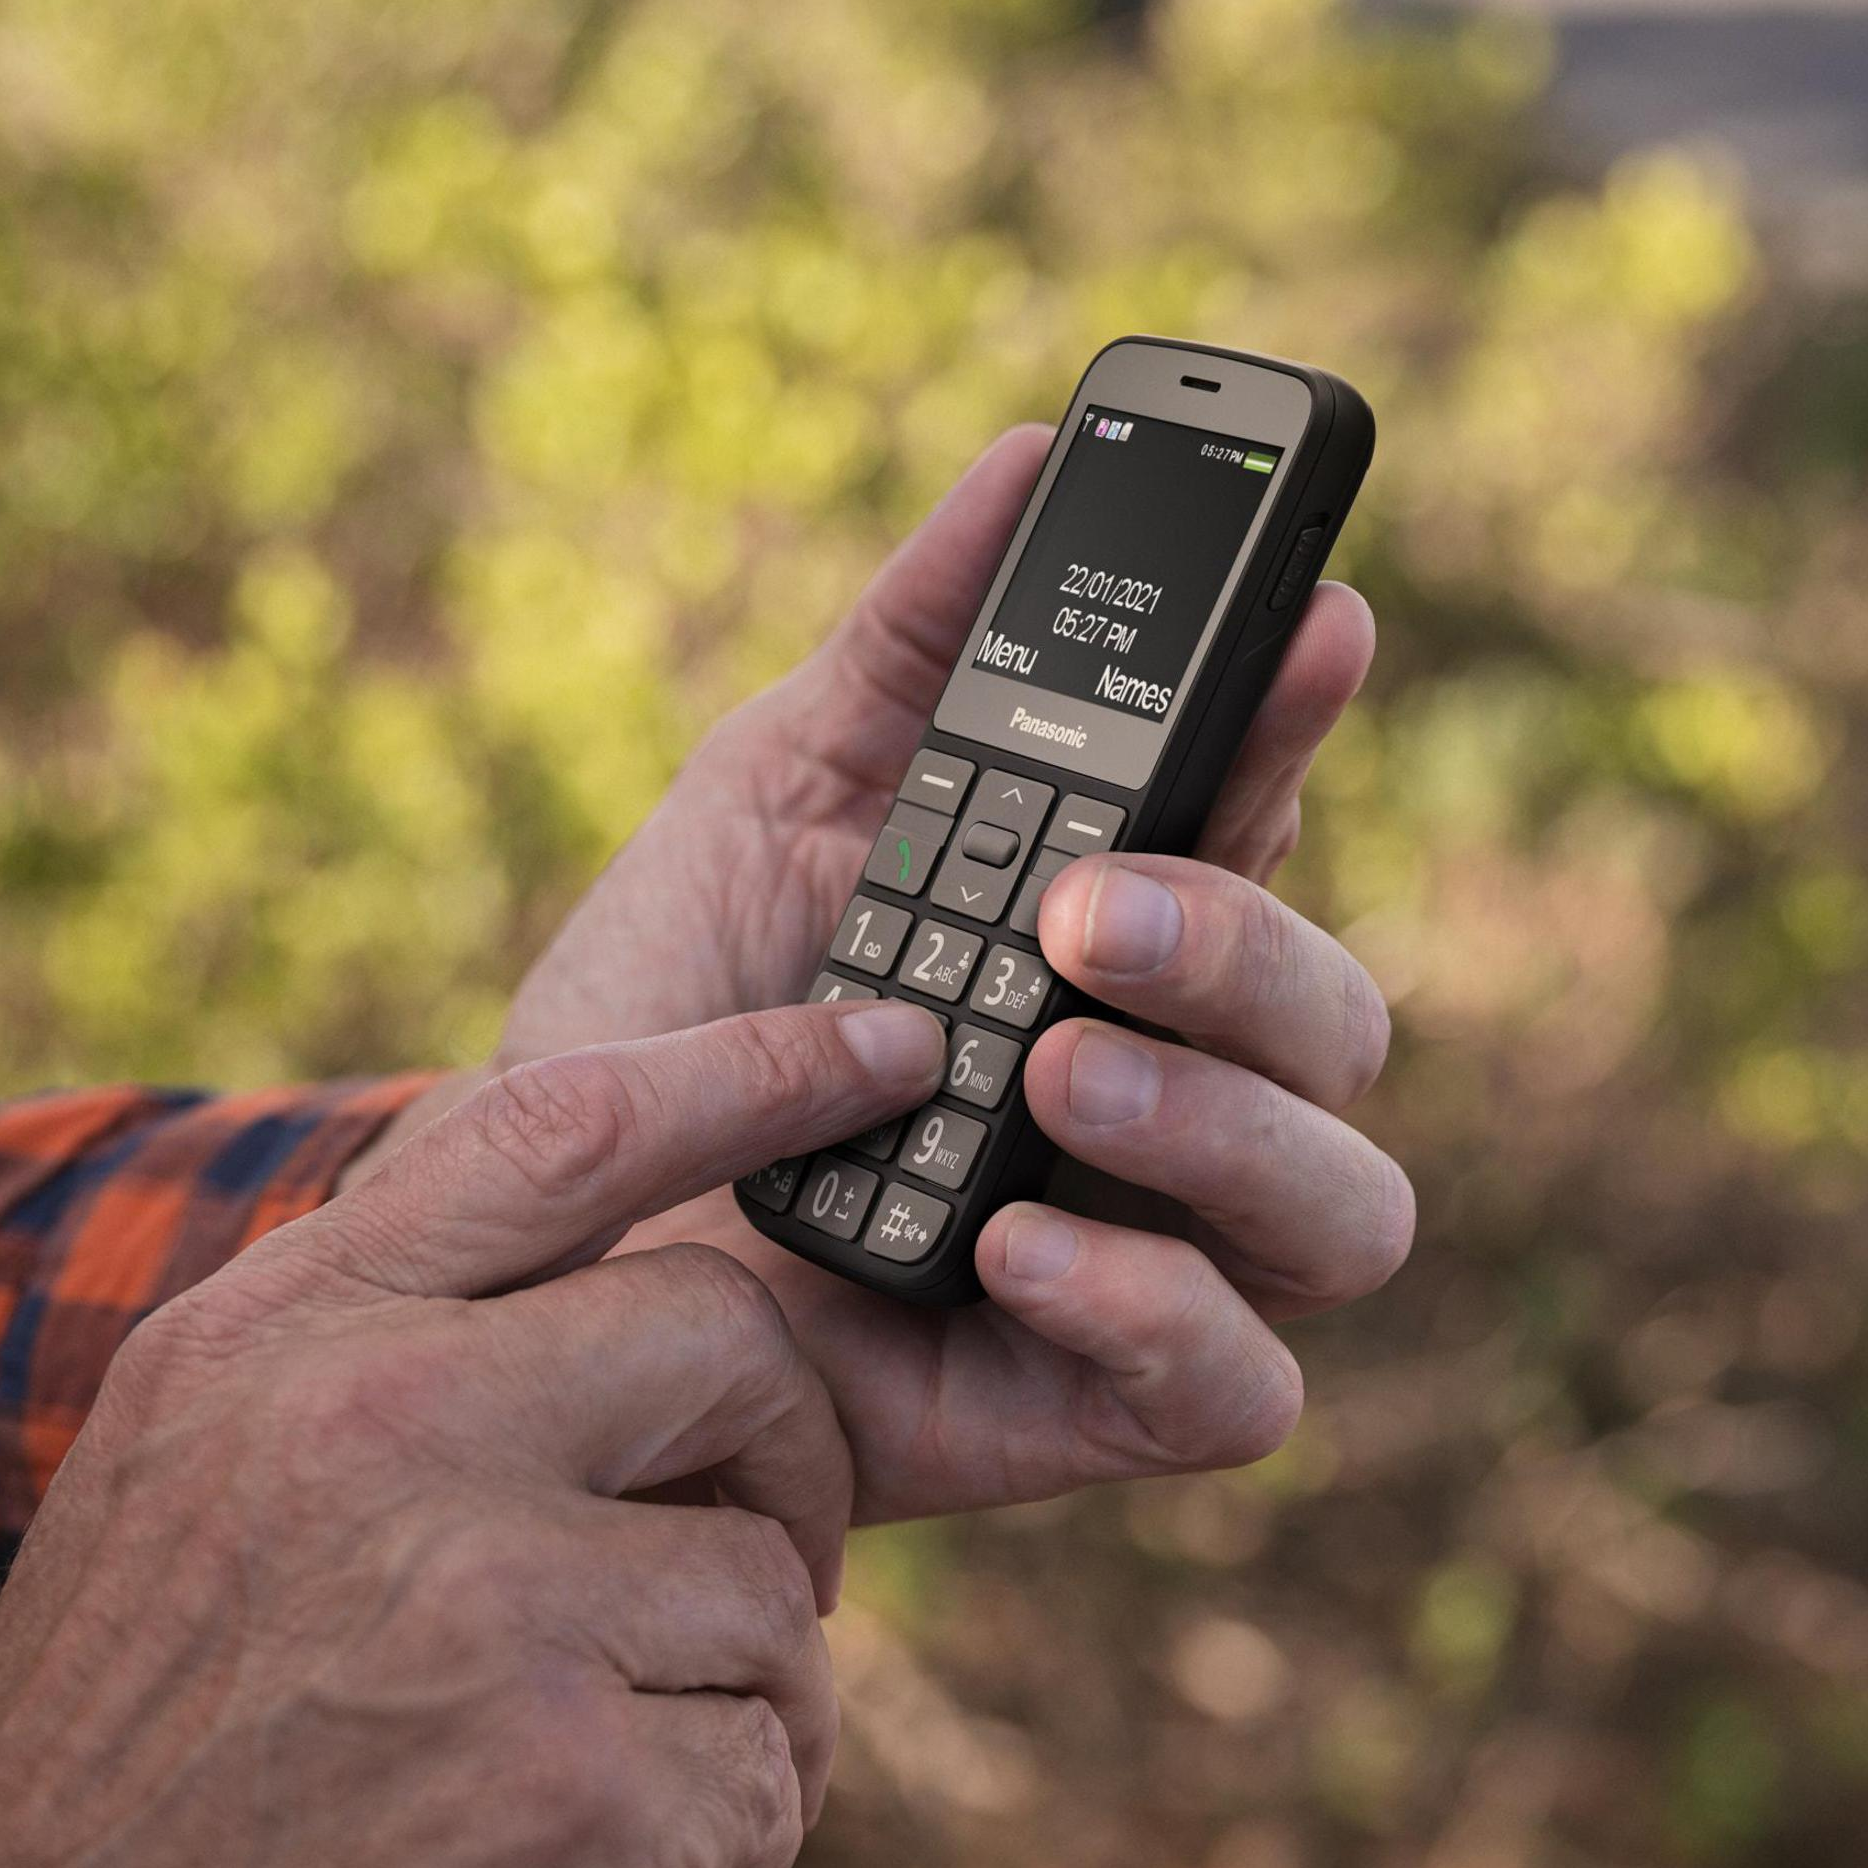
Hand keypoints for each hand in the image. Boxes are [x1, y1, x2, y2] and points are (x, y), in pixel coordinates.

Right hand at [0, 1001, 945, 1867]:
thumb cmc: (133, 1737)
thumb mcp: (199, 1458)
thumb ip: (385, 1333)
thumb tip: (634, 1248)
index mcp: (281, 1331)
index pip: (559, 1123)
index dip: (750, 1069)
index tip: (886, 1040)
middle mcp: (381, 1427)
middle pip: (730, 1338)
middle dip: (790, 1458)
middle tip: (761, 1557)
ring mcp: (483, 1603)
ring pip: (770, 1587)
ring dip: (740, 1699)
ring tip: (609, 1770)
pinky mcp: (571, 1786)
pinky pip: (770, 1769)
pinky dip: (724, 1838)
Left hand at [495, 430, 1414, 1522]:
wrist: (522, 1251)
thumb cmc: (666, 1014)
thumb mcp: (768, 800)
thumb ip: (909, 650)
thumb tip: (1020, 458)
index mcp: (1120, 934)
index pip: (1269, 824)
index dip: (1309, 719)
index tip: (1312, 613)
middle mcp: (1169, 1093)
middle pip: (1338, 1022)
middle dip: (1247, 946)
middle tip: (1089, 905)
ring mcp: (1146, 1253)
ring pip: (1345, 1207)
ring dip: (1229, 1122)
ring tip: (1052, 1064)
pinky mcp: (1084, 1409)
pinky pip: (1233, 1390)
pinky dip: (1151, 1309)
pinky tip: (1010, 1241)